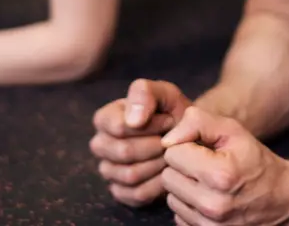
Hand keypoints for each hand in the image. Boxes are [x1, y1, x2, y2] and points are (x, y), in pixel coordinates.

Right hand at [90, 79, 192, 206]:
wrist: (188, 136)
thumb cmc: (172, 112)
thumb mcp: (163, 93)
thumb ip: (145, 94)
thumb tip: (133, 121)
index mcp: (105, 119)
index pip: (118, 127)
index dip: (150, 126)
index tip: (169, 121)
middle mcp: (100, 145)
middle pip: (124, 152)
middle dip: (156, 146)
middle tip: (173, 140)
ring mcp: (109, 171)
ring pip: (130, 175)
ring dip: (159, 164)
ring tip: (172, 154)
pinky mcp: (121, 192)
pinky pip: (137, 194)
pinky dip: (159, 184)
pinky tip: (168, 171)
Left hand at [161, 107, 288, 225]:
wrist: (282, 199)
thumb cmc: (255, 161)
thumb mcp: (233, 131)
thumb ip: (197, 122)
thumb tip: (167, 140)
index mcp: (219, 175)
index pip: (172, 153)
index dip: (186, 147)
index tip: (204, 150)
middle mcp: (212, 205)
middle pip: (167, 177)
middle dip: (183, 168)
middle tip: (205, 166)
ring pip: (171, 198)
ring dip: (185, 188)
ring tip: (208, 183)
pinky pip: (178, 216)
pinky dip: (190, 207)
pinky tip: (208, 199)